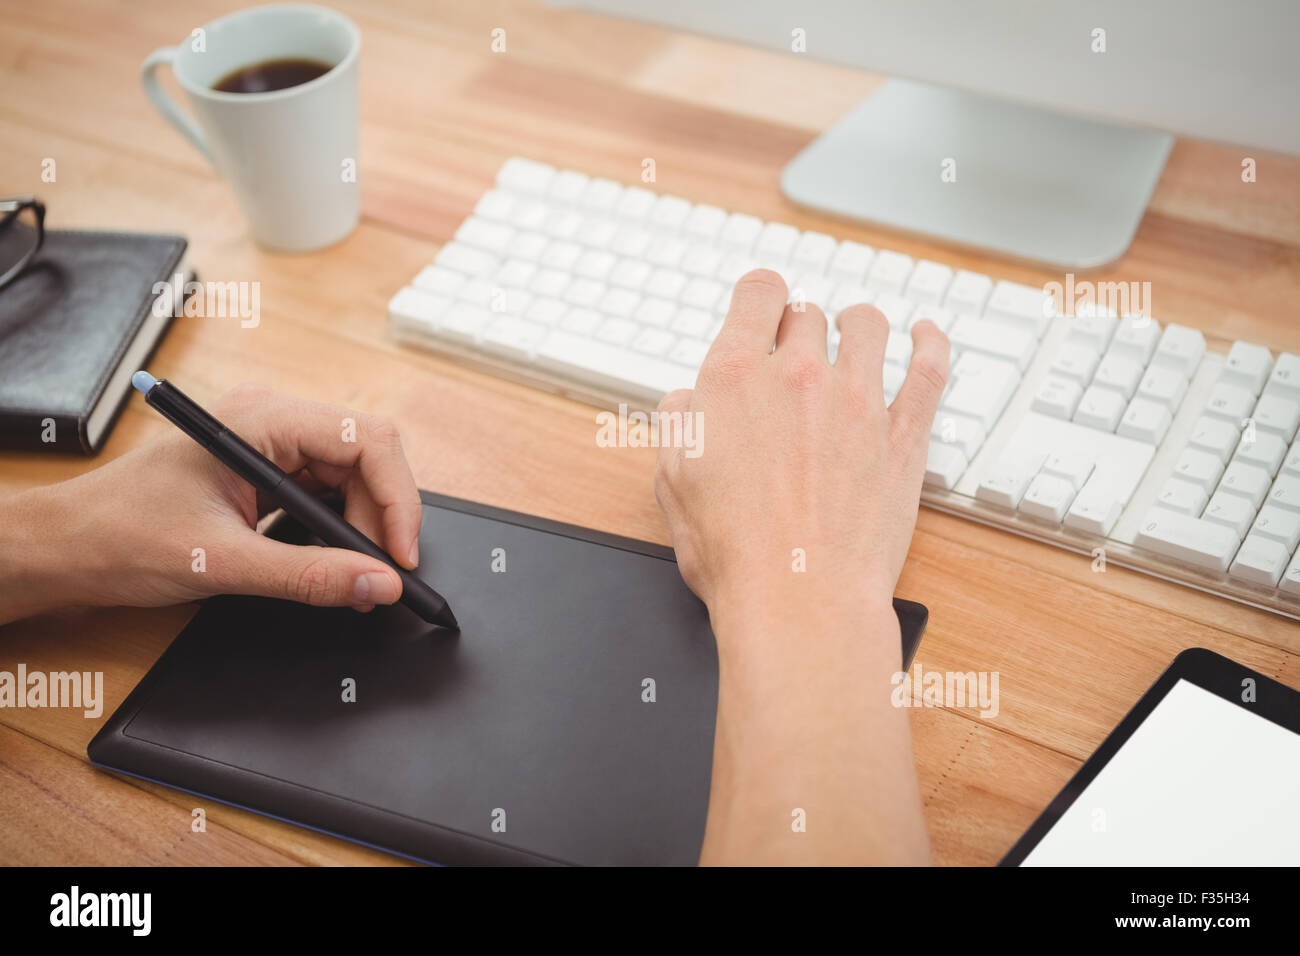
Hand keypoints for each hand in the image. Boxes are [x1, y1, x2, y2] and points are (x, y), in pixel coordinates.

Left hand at [1, 384, 423, 622]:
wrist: (67, 548)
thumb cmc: (121, 536)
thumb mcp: (223, 564)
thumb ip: (309, 577)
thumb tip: (377, 585)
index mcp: (261, 420)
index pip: (365, 440)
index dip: (396, 499)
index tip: (400, 558)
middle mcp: (271, 422)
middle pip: (367, 458)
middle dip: (381, 518)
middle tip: (378, 577)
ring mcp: (270, 446)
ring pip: (351, 478)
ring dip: (359, 527)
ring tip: (350, 575)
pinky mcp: (265, 473)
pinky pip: (325, 493)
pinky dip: (336, 530)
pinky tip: (325, 561)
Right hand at [655, 269, 948, 627]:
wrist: (798, 598)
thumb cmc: (734, 553)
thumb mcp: (673, 482)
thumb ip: (679, 424)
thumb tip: (688, 400)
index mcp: (733, 379)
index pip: (757, 293)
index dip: (759, 295)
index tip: (763, 305)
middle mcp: (797, 376)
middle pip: (807, 314)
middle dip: (797, 327)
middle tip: (796, 351)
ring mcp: (857, 401)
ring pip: (867, 326)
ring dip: (857, 324)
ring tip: (854, 332)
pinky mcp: (903, 435)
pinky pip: (929, 367)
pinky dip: (930, 341)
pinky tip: (925, 335)